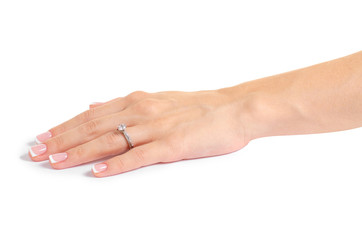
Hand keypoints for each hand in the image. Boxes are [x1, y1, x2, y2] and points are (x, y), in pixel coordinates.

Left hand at [29, 90, 249, 176]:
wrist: (233, 108)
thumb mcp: (158, 99)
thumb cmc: (199, 107)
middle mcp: (142, 112)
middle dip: (61, 141)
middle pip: (93, 128)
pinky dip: (117, 165)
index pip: (92, 116)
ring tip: (55, 162)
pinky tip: (99, 172)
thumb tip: (95, 106)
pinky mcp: (172, 146)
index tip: (45, 138)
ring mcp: (156, 129)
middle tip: (37, 152)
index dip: (65, 127)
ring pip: (109, 141)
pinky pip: (139, 156)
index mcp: (138, 102)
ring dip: (79, 152)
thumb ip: (125, 105)